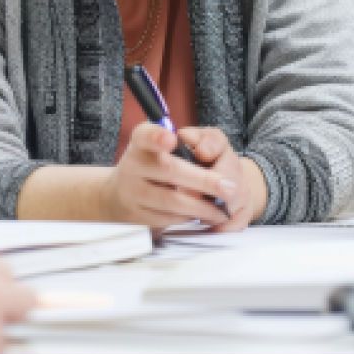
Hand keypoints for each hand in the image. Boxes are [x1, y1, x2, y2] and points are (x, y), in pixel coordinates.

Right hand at [102, 122, 242, 229]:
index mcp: (142, 141)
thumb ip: (201, 140)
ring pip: (171, 200)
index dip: (158, 137)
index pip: (146, 135)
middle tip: (229, 188)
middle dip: (204, 181)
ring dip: (202, 207)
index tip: (172, 140)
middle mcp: (133, 164)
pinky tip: (199, 215)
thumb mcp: (175, 144)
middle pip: (170, 170)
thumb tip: (205, 150)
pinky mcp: (135, 215)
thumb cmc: (158, 164)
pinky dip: (187, 217)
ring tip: (221, 210)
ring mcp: (131, 191)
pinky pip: (166, 218)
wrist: (123, 192)